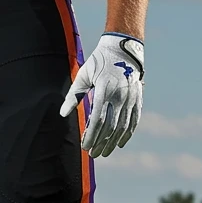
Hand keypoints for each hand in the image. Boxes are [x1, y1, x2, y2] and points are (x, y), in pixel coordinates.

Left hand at [59, 33, 143, 158]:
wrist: (123, 48)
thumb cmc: (99, 61)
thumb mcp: (84, 74)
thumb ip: (73, 95)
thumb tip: (63, 114)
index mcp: (105, 89)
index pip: (98, 119)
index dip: (91, 135)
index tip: (85, 146)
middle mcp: (120, 96)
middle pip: (110, 126)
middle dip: (101, 142)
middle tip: (92, 154)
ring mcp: (131, 98)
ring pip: (122, 126)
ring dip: (113, 142)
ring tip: (104, 152)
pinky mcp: (138, 99)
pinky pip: (134, 121)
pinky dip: (127, 134)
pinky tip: (120, 143)